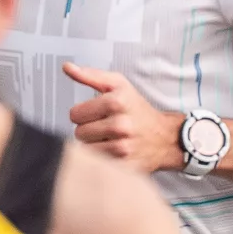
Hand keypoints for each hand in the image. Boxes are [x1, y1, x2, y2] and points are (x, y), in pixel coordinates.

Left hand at [63, 63, 184, 170]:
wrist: (165, 137)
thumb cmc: (138, 110)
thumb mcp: (118, 85)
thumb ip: (90, 75)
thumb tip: (67, 67)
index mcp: (116, 102)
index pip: (75, 114)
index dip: (84, 114)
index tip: (97, 114)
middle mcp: (121, 125)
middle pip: (79, 133)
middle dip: (89, 131)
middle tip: (105, 128)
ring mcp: (123, 148)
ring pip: (86, 150)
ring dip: (95, 146)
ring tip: (110, 140)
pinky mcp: (125, 166)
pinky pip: (97, 164)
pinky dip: (102, 160)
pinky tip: (114, 152)